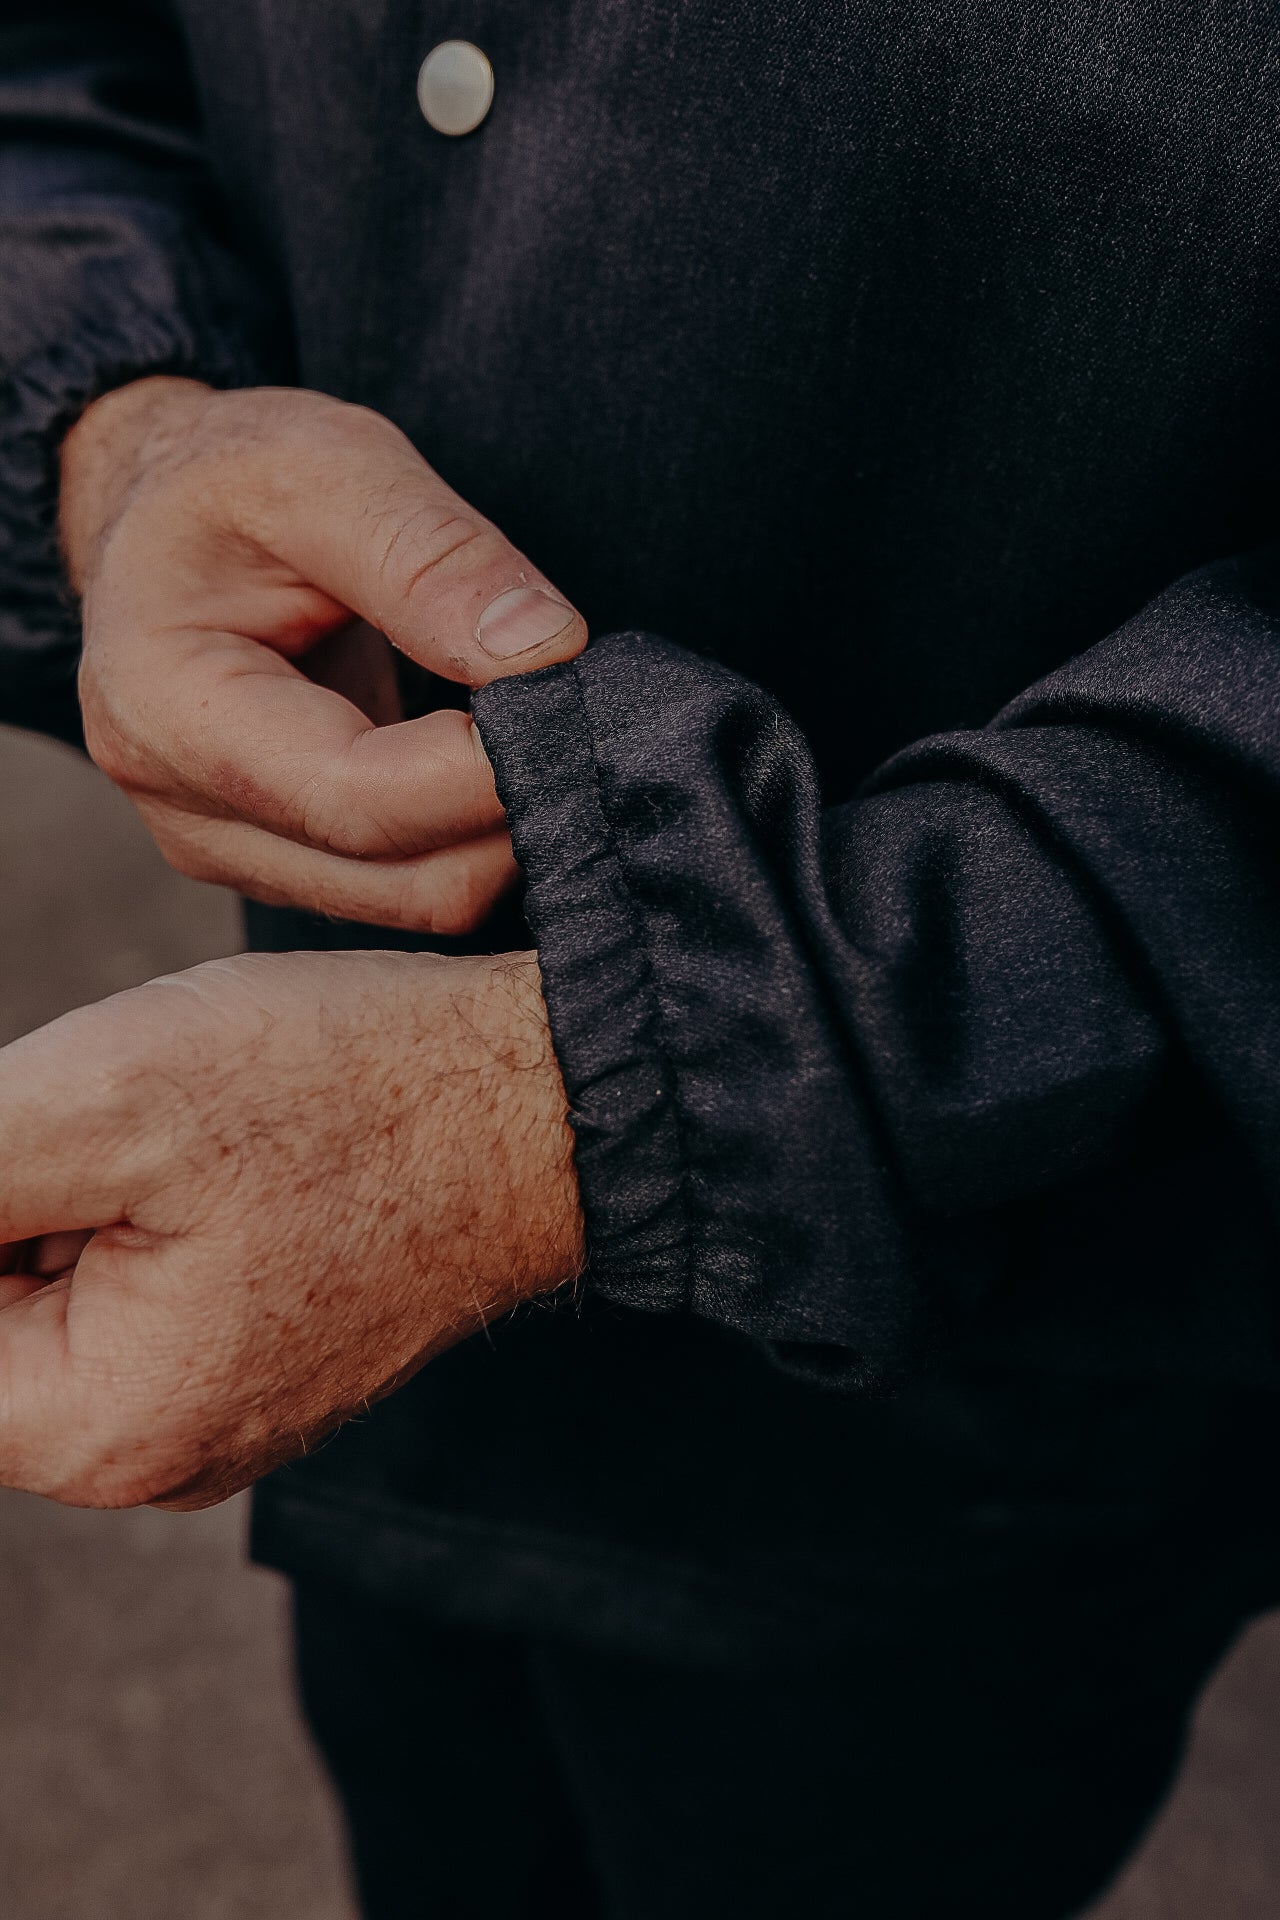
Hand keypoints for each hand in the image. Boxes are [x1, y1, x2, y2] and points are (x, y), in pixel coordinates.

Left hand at [0, 949, 582, 1508]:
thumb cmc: (347, 1095)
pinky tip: (218, 1158)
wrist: (543, 1104)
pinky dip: (132, 1214)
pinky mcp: (251, 1366)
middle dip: (10, 1200)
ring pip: (47, 1299)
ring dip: (67, 1199)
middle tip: (108, 1116)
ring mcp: (210, 1420)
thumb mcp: (102, 1102)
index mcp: (97, 1428)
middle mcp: (148, 1460)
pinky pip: (130, 1298)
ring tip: (182, 1132)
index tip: (45, 1141)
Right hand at [59, 378, 587, 930]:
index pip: (358, 801)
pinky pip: (413, 887)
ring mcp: (239, 853)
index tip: (576, 704)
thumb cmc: (228, 480)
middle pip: (405, 881)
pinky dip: (476, 835)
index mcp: (170, 712)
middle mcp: (193, 814)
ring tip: (542, 726)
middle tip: (585, 716)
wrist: (160, 514)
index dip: (488, 773)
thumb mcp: (326, 467)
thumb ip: (433, 557)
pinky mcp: (287, 864)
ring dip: (504, 830)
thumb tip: (545, 651)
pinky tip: (498, 756)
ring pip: (422, 901)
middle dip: (514, 811)